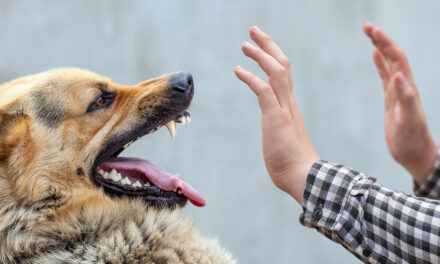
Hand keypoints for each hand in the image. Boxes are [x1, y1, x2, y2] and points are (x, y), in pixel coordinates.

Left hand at [234, 26, 319, 203]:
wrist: (304, 177)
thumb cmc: (293, 163)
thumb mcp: (284, 139)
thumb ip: (279, 129)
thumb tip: (276, 133)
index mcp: (290, 106)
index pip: (284, 74)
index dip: (273, 56)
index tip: (262, 46)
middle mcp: (289, 102)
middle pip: (282, 64)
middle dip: (268, 45)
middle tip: (254, 31)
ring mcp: (284, 109)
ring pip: (276, 71)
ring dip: (260, 55)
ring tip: (245, 44)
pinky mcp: (275, 117)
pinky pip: (263, 90)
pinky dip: (250, 77)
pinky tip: (238, 69)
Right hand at [364, 23, 436, 184]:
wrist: (415, 154)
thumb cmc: (412, 140)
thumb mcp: (408, 120)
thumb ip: (406, 98)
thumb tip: (398, 75)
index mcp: (407, 88)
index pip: (396, 58)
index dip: (385, 43)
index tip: (372, 31)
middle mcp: (404, 86)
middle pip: (393, 56)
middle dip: (381, 39)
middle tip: (366, 26)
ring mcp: (397, 91)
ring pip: (389, 63)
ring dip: (380, 47)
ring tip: (369, 35)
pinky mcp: (391, 99)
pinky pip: (385, 76)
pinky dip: (379, 64)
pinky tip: (374, 56)